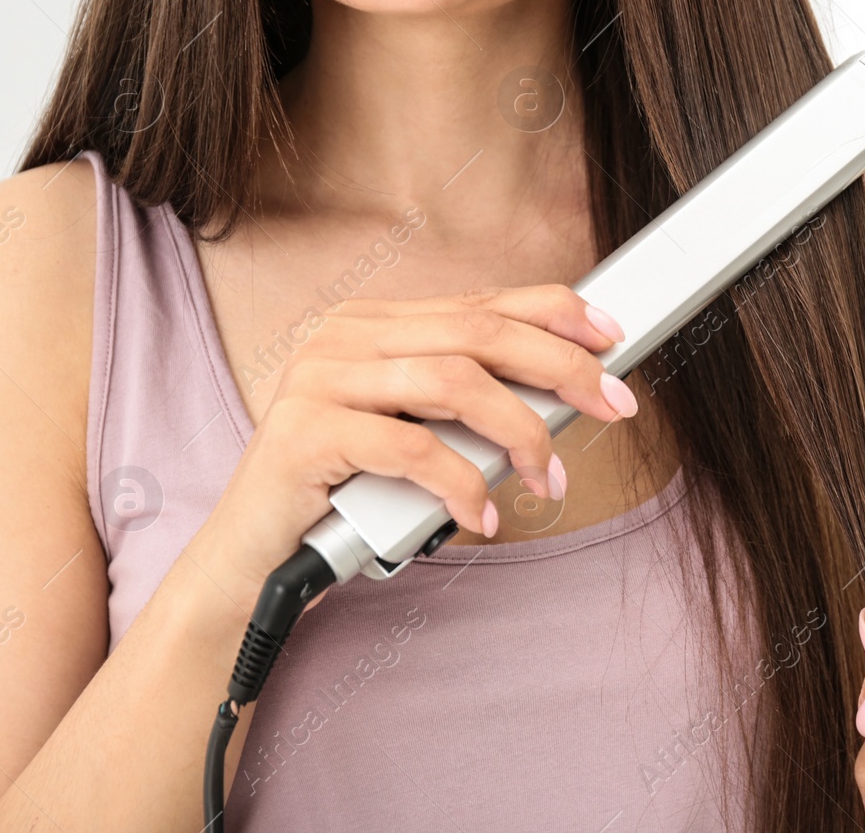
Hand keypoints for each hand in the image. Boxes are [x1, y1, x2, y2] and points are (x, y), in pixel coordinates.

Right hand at [186, 286, 636, 599]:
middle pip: (480, 332)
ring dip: (520, 433)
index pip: (483, 301)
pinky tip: (482, 515)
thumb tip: (569, 393)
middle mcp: (345, 335)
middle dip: (562, 367)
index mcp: (375, 324)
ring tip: (548, 481)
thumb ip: (470, 405)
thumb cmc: (347, 498)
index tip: (612, 338)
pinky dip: (461, 483)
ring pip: (455, 381)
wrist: (251, 563)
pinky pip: (411, 448)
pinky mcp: (304, 432)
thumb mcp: (417, 436)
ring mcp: (319, 377)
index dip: (556, 314)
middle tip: (613, 405)